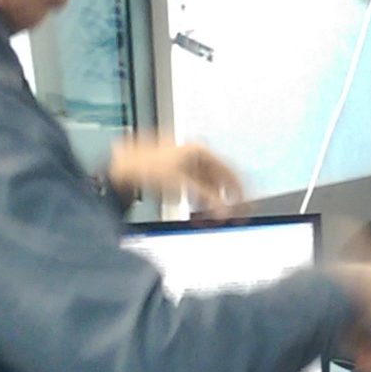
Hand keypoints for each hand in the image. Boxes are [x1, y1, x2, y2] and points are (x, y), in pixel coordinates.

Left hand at [107, 135, 244, 217]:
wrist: (123, 168)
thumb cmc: (148, 168)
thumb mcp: (182, 185)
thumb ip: (206, 198)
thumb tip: (225, 211)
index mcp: (201, 151)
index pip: (231, 172)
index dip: (241, 191)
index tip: (247, 206)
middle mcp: (197, 156)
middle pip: (221, 181)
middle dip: (227, 201)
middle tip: (234, 217)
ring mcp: (188, 165)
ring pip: (209, 187)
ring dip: (213, 205)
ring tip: (214, 220)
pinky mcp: (179, 174)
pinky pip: (198, 190)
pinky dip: (201, 203)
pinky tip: (200, 215)